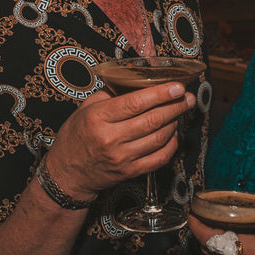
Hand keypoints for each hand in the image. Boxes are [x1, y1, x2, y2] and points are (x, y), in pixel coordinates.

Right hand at [45, 81, 195, 199]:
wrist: (68, 174)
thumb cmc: (76, 137)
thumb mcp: (86, 109)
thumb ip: (110, 93)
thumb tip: (137, 79)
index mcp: (98, 118)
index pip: (135, 103)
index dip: (161, 94)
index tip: (177, 86)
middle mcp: (111, 138)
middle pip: (152, 120)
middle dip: (175, 106)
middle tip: (187, 97)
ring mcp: (122, 158)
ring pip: (159, 138)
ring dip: (175, 123)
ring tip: (181, 111)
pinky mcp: (130, 172)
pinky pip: (159, 158)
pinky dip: (171, 145)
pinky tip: (173, 134)